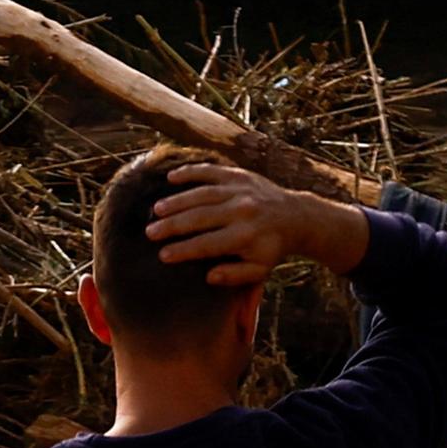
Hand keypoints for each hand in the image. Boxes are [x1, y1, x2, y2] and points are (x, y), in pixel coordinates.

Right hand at [146, 162, 369, 288]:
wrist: (296, 216)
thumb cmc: (271, 248)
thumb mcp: (258, 269)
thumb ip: (234, 276)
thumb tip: (209, 276)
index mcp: (245, 237)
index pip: (207, 244)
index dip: (184, 250)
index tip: (163, 255)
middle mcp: (242, 212)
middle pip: (200, 217)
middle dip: (173, 225)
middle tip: (150, 232)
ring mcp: (240, 190)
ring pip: (202, 194)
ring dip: (177, 201)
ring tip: (156, 210)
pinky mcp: (239, 175)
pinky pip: (212, 171)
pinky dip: (191, 172)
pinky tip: (171, 178)